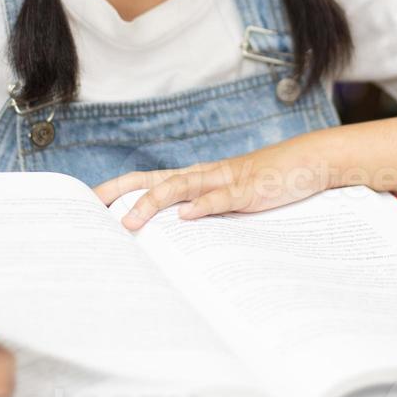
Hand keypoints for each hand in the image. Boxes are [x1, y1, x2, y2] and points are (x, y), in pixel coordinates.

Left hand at [93, 137, 334, 229]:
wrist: (308, 161)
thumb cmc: (267, 182)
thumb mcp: (230, 199)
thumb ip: (204, 212)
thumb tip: (174, 235)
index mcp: (196, 177)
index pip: (148, 180)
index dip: (118, 189)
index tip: (89, 202)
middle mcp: (203, 174)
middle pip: (153, 179)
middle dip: (121, 193)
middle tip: (92, 209)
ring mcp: (226, 180)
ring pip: (181, 187)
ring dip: (152, 204)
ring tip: (130, 223)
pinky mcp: (249, 189)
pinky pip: (223, 196)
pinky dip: (203, 206)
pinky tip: (187, 217)